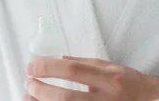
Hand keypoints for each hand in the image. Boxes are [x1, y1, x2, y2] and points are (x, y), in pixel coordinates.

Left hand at [24, 56, 157, 100]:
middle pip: (66, 98)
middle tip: (28, 82)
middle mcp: (106, 99)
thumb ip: (85, 64)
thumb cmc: (130, 84)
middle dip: (42, 90)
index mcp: (109, 79)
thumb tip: (59, 60)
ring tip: (28, 97)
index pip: (73, 71)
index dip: (49, 68)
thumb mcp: (111, 67)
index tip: (32, 66)